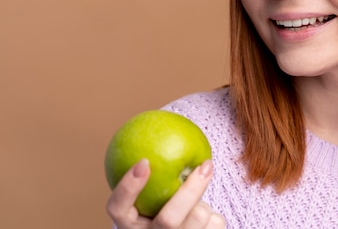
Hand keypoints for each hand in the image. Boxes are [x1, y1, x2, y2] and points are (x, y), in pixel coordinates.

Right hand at [106, 159, 225, 228]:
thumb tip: (163, 121)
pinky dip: (215, 217)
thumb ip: (154, 169)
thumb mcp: (152, 191)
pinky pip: (216, 225)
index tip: (144, 161)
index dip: (128, 187)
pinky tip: (211, 218)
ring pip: (197, 219)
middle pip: (169, 220)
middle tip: (206, 164)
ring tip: (200, 198)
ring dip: (204, 202)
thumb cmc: (163, 204)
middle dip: (191, 191)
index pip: (117, 208)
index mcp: (128, 225)